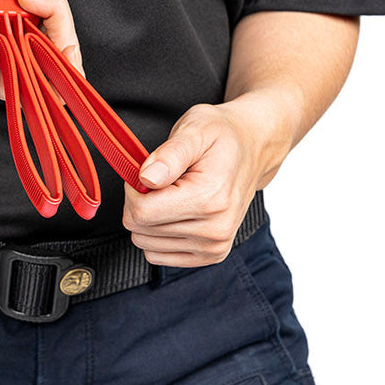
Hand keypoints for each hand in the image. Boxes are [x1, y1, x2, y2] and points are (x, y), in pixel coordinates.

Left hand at [122, 97, 291, 266]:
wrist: (252, 149)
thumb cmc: (222, 136)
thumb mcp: (194, 129)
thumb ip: (169, 155)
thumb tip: (146, 178)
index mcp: (210, 198)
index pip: (142, 212)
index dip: (132, 190)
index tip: (144, 172)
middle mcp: (216, 229)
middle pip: (141, 229)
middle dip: (139, 202)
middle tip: (159, 180)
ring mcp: (214, 246)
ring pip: (146, 243)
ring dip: (148, 218)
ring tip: (170, 194)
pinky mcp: (211, 255)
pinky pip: (158, 255)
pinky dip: (156, 234)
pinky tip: (173, 212)